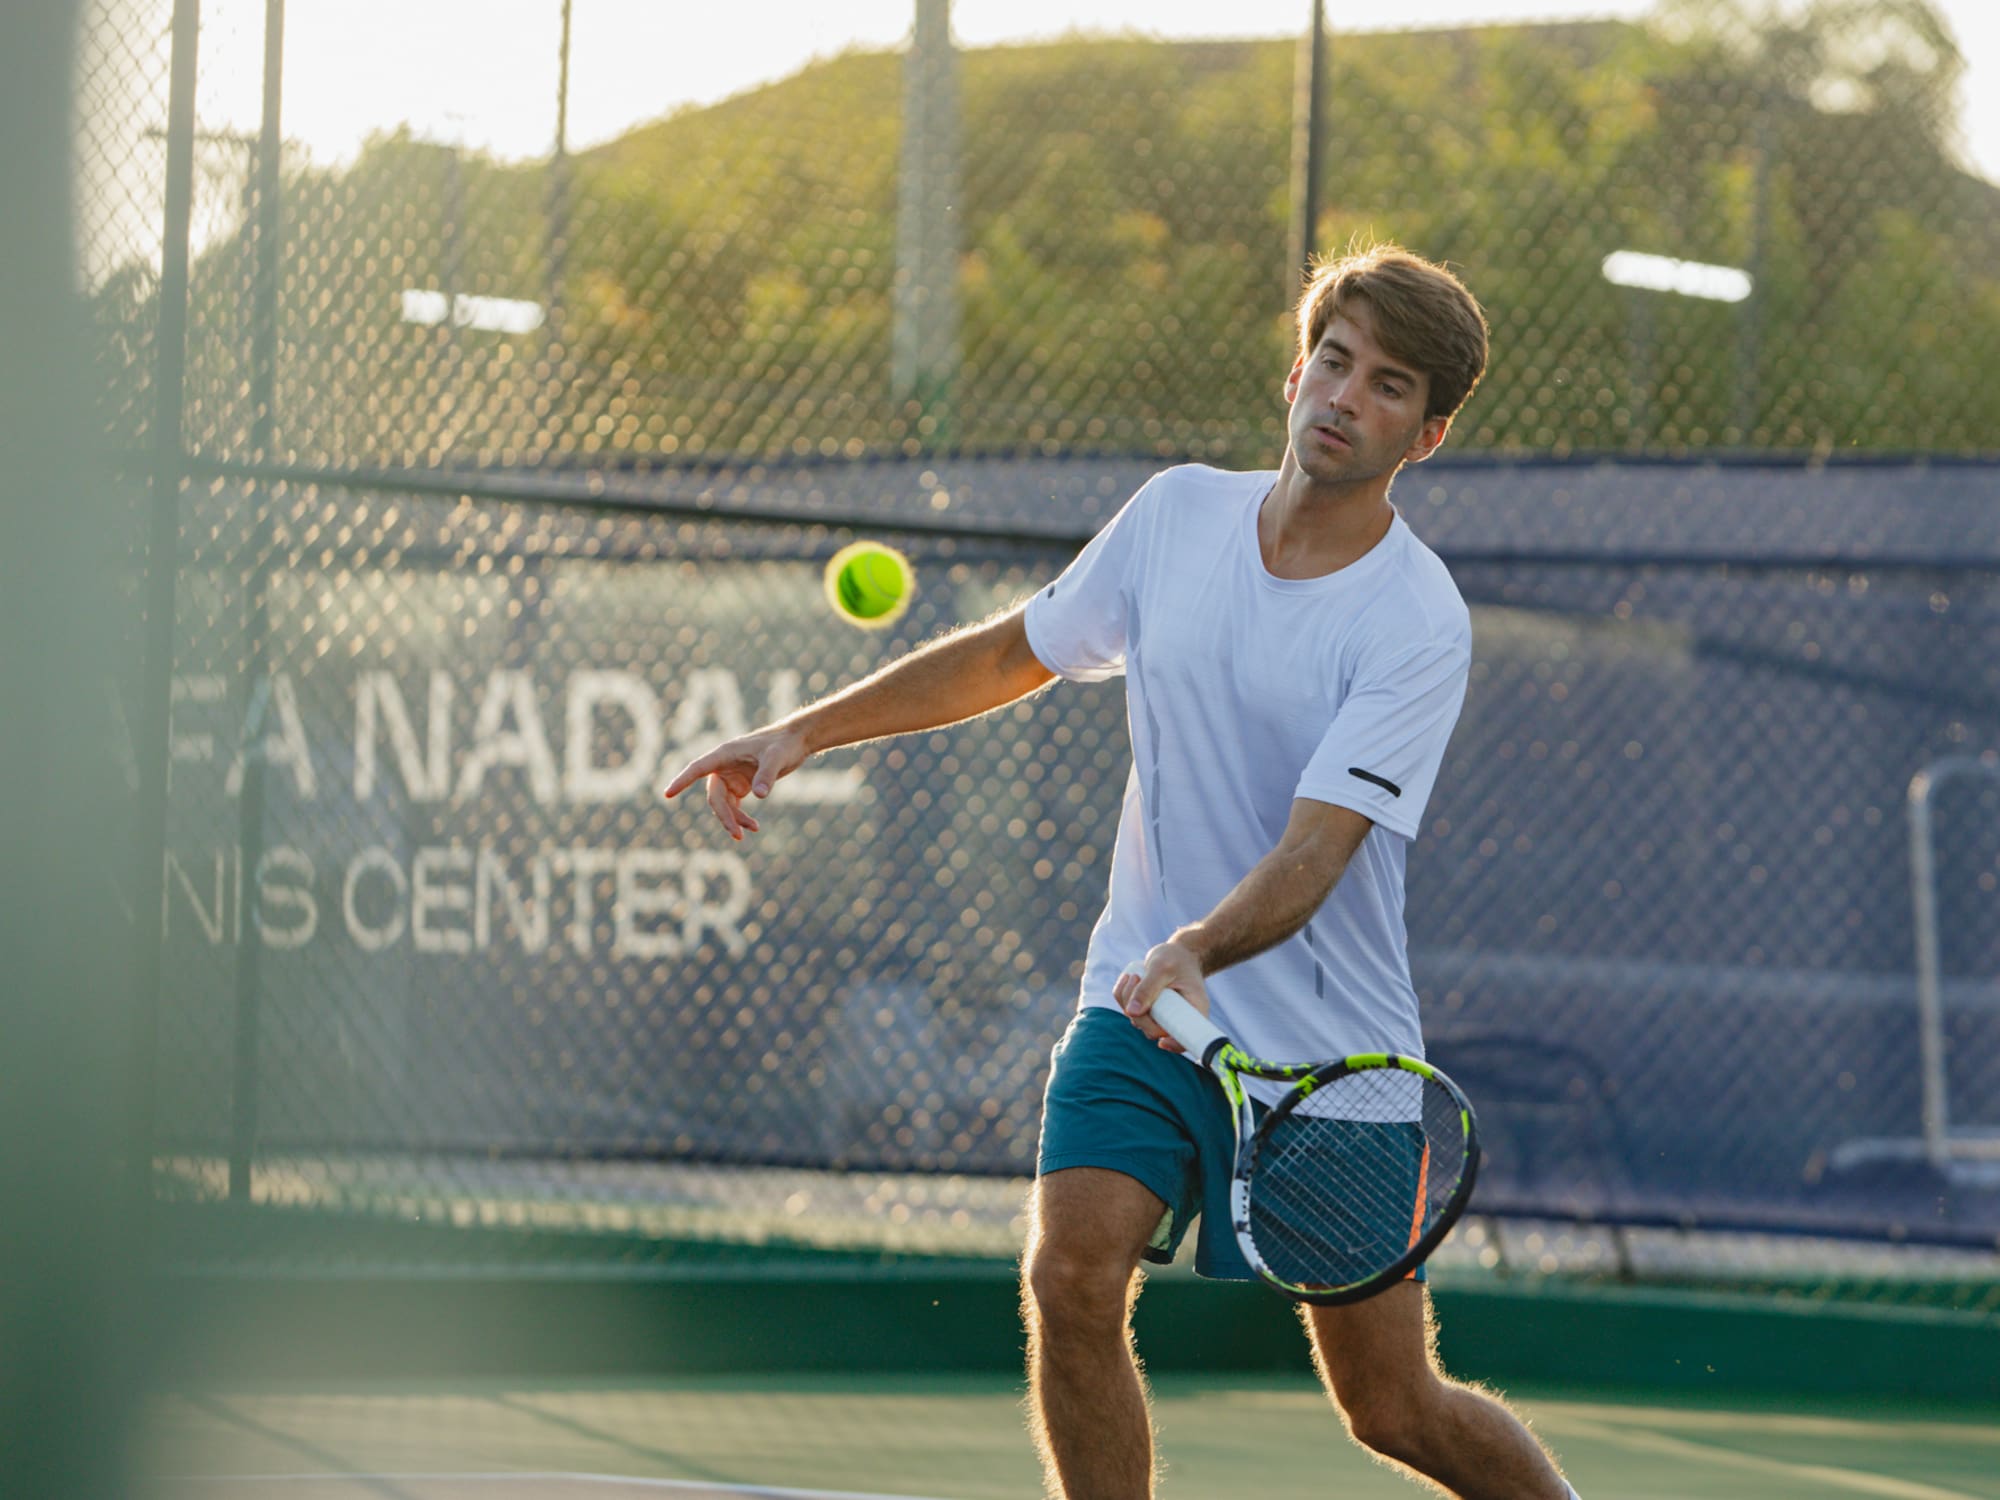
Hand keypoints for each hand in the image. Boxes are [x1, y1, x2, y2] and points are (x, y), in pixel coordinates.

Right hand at [661, 725, 808, 840]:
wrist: (796, 740)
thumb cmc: (784, 743)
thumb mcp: (778, 758)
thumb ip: (767, 775)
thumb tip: (758, 796)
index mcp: (725, 754)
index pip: (698, 768)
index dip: (682, 780)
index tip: (667, 793)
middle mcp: (724, 766)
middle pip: (715, 796)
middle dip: (724, 816)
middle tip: (737, 835)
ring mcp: (731, 777)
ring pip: (724, 804)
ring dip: (735, 819)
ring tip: (754, 829)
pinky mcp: (741, 785)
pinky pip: (734, 805)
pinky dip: (741, 817)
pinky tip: (753, 827)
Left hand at [1114, 943, 1209, 1052]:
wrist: (1177, 953)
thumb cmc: (1176, 958)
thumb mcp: (1162, 967)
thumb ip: (1148, 988)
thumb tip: (1132, 1012)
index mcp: (1193, 1009)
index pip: (1187, 1038)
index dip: (1174, 1045)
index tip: (1162, 1042)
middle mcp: (1177, 1018)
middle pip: (1153, 1031)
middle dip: (1138, 1010)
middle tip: (1136, 979)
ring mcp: (1160, 1016)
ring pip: (1137, 1020)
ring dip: (1128, 999)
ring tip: (1136, 975)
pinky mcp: (1147, 1010)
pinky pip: (1128, 1010)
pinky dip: (1123, 995)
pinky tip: (1129, 977)